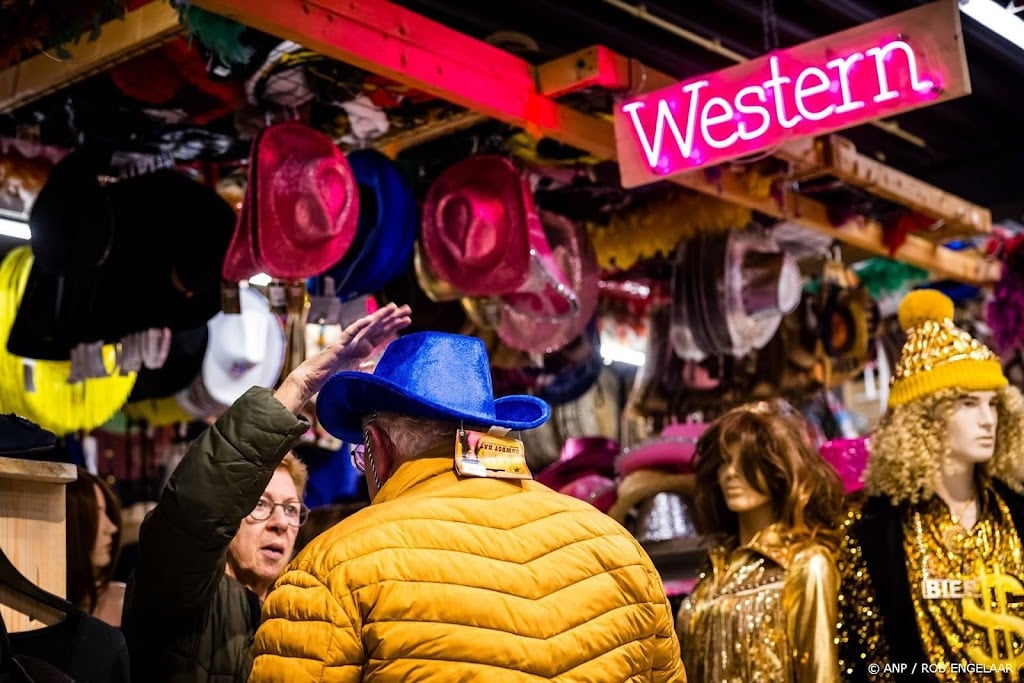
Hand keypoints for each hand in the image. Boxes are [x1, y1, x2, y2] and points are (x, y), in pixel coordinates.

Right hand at [274, 303, 410, 412]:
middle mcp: (356, 342)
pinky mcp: (337, 345)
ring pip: (366, 326)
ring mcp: (347, 342)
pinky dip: (359, 326)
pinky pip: (349, 333)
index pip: (381, 334)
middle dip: (392, 317)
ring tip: (393, 307)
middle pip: (378, 327)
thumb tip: (377, 365)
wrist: (312, 380)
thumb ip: (366, 368)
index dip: (394, 326)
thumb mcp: (355, 373)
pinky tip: (369, 318)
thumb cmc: (331, 377)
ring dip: (380, 316)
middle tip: (407, 308)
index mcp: (362, 348)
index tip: (408, 319)